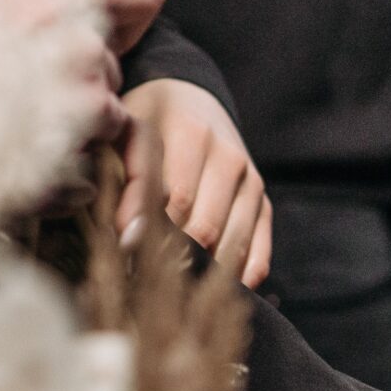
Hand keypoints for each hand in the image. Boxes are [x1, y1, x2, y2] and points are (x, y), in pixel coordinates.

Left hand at [120, 78, 271, 284]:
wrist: (190, 98)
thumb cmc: (146, 121)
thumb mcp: (126, 136)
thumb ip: (127, 181)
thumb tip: (128, 237)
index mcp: (193, 133)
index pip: (176, 200)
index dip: (151, 233)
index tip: (126, 256)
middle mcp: (231, 158)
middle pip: (207, 226)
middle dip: (176, 258)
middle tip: (146, 280)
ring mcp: (252, 182)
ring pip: (234, 243)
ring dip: (205, 273)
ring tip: (176, 291)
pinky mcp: (264, 203)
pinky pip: (260, 249)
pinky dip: (241, 275)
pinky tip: (217, 290)